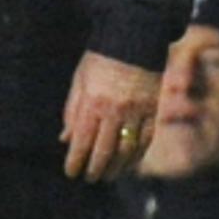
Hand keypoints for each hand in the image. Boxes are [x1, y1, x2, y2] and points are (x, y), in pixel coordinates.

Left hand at [60, 50, 160, 181]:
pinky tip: (130, 164)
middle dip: (95, 169)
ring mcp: (136, 112)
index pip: (82, 141)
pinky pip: (146, 140)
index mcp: (92, 103)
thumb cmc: (100, 60)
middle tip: (89, 178)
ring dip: (116, 167)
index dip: (76, 160)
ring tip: (108, 176)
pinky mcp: (153, 111)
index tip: (71, 172)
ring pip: (127, 149)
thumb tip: (65, 138)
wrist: (133, 40)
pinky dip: (137, 156)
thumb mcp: (79, 81)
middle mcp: (114, 111)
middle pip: (104, 150)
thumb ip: (72, 111)